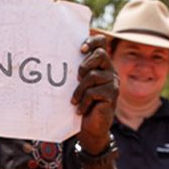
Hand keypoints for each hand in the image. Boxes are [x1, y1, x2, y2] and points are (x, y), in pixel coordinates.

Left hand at [70, 35, 117, 150]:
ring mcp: (113, 82)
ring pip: (93, 76)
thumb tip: (56, 55)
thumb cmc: (81, 102)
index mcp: (101, 64)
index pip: (101, 42)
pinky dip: (83, 101)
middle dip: (84, 64)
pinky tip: (80, 109)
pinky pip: (93, 92)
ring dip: (79, 90)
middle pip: (100, 54)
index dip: (92, 41)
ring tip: (74, 100)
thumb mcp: (78, 84)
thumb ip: (76, 70)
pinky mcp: (112, 95)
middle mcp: (110, 70)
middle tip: (77, 78)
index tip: (81, 49)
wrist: (90, 126)